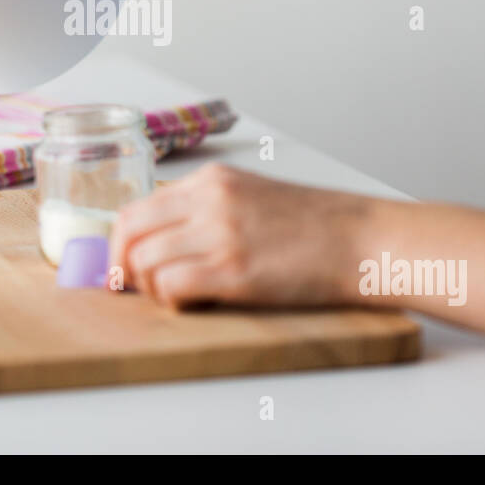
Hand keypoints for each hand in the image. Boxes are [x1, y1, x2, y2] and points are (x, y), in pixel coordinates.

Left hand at [109, 163, 376, 308]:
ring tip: (176, 296)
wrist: (362, 240)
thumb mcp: (252, 196)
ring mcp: (220, 233)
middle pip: (129, 230)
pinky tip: (193, 304)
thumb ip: (208, 208)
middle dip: (121, 265)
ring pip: (144, 260)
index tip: (125, 266)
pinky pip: (171, 285)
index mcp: (211, 180)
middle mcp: (209, 200)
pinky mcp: (234, 270)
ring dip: (149, 287)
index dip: (123, 242)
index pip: (139, 206)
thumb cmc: (315, 226)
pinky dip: (170, 301)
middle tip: (132, 288)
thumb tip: (164, 238)